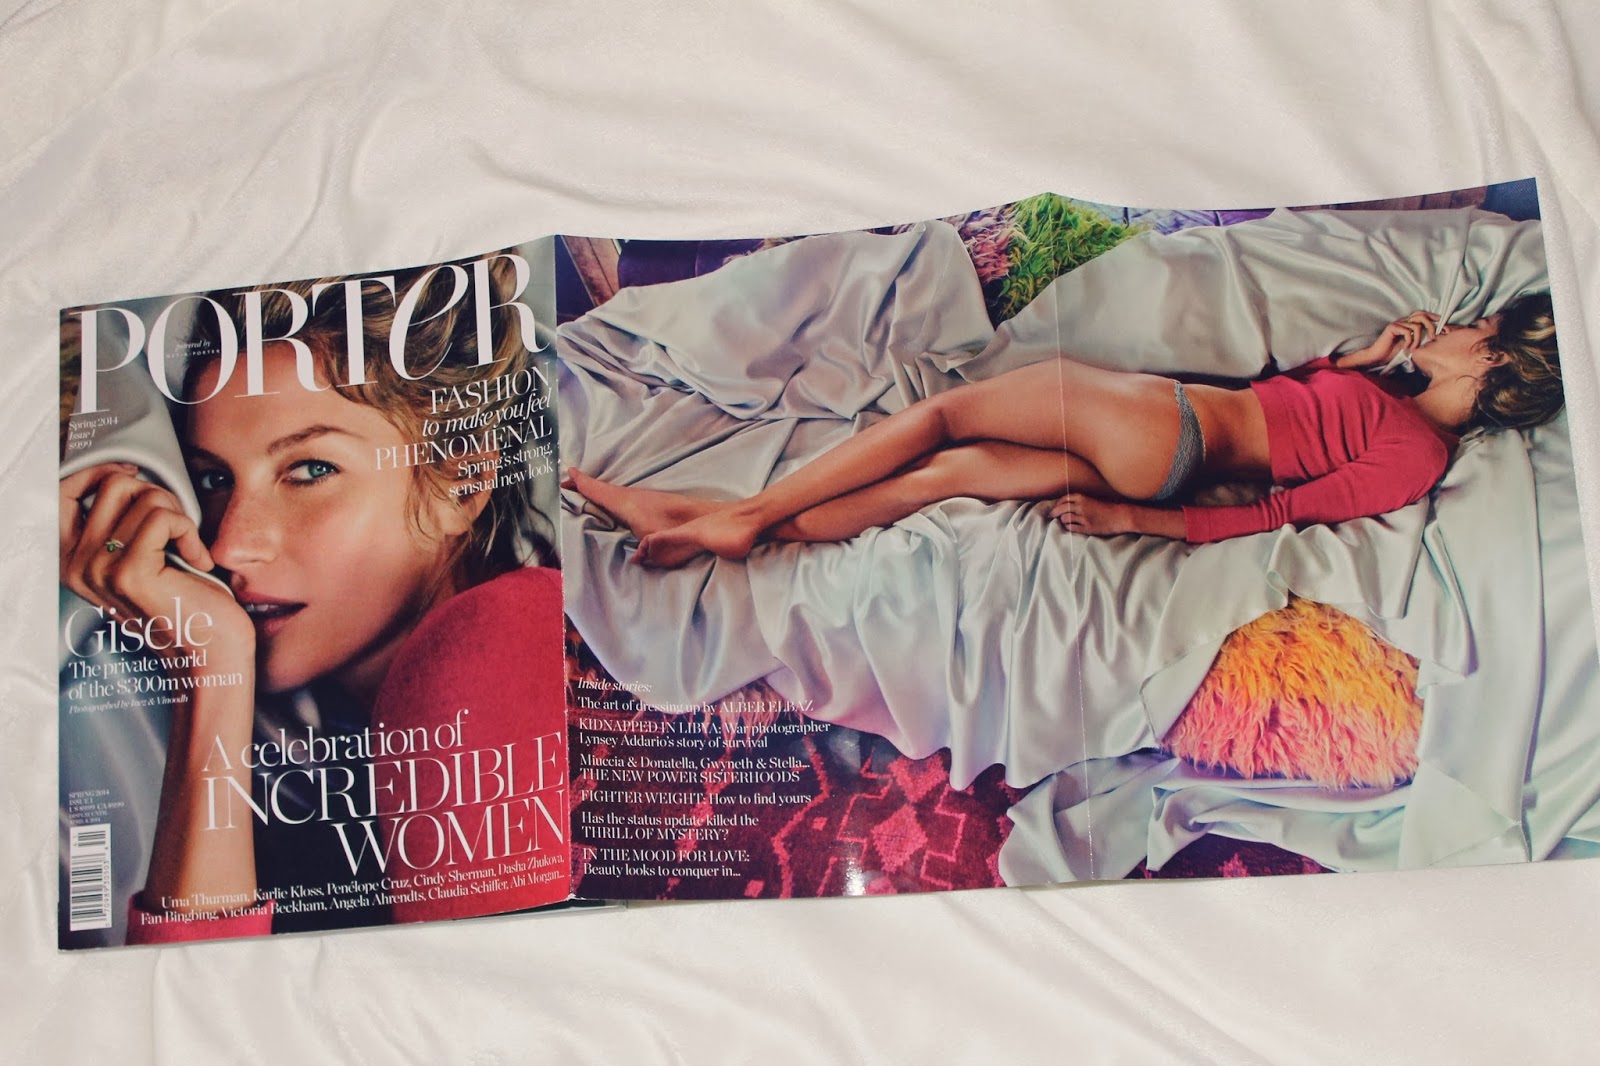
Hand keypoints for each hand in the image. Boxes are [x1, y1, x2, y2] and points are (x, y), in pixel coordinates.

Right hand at [59, 464, 249, 651]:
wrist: (208, 650)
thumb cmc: (183, 599)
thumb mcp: (136, 556)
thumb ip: (118, 522)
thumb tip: (124, 473)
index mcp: (70, 559)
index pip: (64, 490)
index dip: (101, 471)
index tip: (136, 474)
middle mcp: (76, 565)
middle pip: (114, 484)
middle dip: (157, 494)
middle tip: (177, 528)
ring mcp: (98, 569)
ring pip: (145, 497)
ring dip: (178, 515)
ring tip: (187, 548)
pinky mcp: (130, 573)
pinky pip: (165, 518)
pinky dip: (191, 532)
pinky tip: (198, 560)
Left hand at [1049, 493, 1135, 535]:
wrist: (1119, 516)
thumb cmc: (1106, 508)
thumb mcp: (1092, 500)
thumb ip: (1079, 501)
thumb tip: (1064, 505)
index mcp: (1082, 497)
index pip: (1063, 499)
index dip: (1057, 504)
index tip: (1055, 507)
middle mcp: (1081, 506)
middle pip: (1060, 509)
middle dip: (1053, 513)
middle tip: (1050, 516)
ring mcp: (1083, 518)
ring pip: (1064, 519)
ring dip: (1063, 521)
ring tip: (1065, 522)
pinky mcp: (1087, 528)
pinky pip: (1071, 528)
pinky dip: (1068, 527)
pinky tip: (1071, 527)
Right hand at [1337, 311, 1441, 368]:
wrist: (1378, 357)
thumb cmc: (1393, 352)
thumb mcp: (1411, 344)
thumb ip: (1419, 338)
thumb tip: (1434, 335)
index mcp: (1407, 323)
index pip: (1422, 314)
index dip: (1432, 316)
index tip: (1441, 323)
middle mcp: (1403, 321)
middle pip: (1422, 316)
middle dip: (1430, 326)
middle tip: (1433, 337)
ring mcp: (1397, 323)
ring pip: (1417, 326)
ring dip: (1418, 339)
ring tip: (1413, 348)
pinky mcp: (1392, 327)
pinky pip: (1408, 332)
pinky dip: (1409, 341)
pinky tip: (1405, 347)